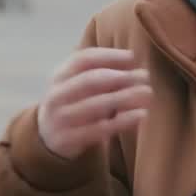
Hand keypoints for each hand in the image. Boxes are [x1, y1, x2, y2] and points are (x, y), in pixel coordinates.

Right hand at [37, 48, 153, 160]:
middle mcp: (56, 95)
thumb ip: (97, 73)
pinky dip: (122, 121)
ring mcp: (61, 118)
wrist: (47, 138)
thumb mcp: (74, 84)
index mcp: (58, 76)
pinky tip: (141, 115)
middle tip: (145, 76)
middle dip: (120, 76)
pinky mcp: (69, 139)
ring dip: (124, 97)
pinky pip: (99, 129)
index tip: (132, 57)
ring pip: (96, 105)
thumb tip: (133, 62)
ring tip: (147, 92)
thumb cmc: (71, 103)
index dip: (108, 56)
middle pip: (89, 81)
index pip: (82, 60)